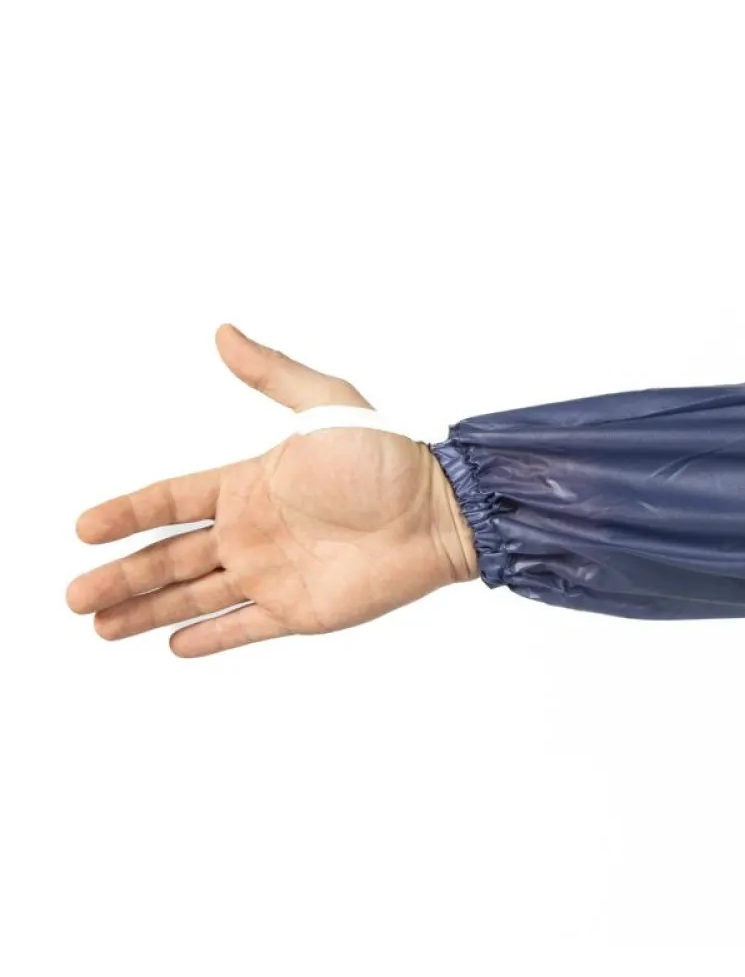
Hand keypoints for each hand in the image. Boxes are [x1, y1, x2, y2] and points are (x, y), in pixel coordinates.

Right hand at [65, 325, 478, 657]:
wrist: (440, 511)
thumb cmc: (389, 455)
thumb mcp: (328, 403)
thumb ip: (273, 373)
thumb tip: (223, 331)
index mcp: (248, 485)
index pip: (170, 501)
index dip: (126, 514)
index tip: (83, 528)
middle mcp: (251, 532)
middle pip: (169, 558)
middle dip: (121, 576)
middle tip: (73, 596)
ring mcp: (273, 573)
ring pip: (194, 597)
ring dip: (146, 611)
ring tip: (99, 625)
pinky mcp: (300, 610)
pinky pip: (243, 627)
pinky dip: (209, 638)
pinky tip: (172, 645)